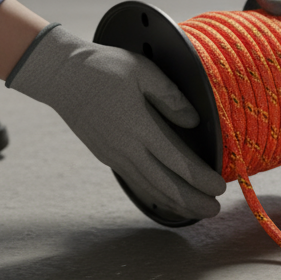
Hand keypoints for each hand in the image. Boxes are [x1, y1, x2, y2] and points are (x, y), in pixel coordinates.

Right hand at [8, 25, 225, 218]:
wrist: (60, 76)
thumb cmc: (104, 68)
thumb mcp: (142, 70)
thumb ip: (170, 96)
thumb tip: (193, 121)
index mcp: (140, 126)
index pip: (177, 160)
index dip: (200, 177)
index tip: (220, 187)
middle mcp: (127, 147)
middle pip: (165, 183)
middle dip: (192, 200)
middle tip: (215, 210)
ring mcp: (114, 155)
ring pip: (149, 187)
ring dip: (175, 202)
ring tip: (197, 211)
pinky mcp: (106, 156)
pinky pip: (135, 182)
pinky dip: (154, 195)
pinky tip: (166, 200)